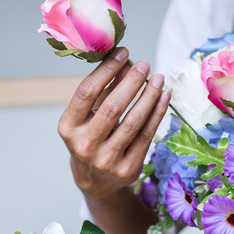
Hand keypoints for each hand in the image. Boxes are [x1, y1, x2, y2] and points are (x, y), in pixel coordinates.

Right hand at [58, 47, 170, 202]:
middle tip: (145, 65)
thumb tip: (125, 61)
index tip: (123, 52)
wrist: (95, 181)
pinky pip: (146, 135)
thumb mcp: (88, 115)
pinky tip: (164, 97)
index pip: (87, 92)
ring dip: (149, 96)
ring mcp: (106, 160)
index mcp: (68, 128)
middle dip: (131, 82)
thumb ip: (104, 89)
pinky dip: (157, 113)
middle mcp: (84, 145)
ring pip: (133, 122)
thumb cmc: (91, 138)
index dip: (106, 70)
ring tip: (159, 78)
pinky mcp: (126, 168)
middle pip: (112, 107)